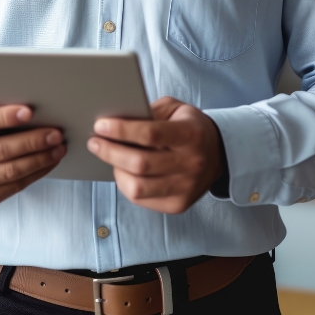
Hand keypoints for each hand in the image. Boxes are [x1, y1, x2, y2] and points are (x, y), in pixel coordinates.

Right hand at [0, 105, 65, 209]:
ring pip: (9, 172)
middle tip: (56, 133)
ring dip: (39, 159)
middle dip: (32, 141)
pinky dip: (35, 173)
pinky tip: (49, 162)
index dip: (4, 117)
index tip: (30, 112)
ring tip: (58, 147)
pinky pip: (13, 187)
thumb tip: (27, 103)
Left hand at [87, 97, 225, 213]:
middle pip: (140, 164)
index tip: (101, 125)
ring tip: (106, 155)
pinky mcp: (178, 205)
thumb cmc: (191, 127)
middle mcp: (190, 164)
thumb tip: (116, 120)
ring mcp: (185, 188)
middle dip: (110, 151)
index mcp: (191, 135)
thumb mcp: (175, 109)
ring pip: (138, 187)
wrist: (219, 154)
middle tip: (94, 141)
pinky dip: (125, 184)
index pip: (150, 133)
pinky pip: (142, 199)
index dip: (121, 130)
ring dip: (115, 170)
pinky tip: (121, 170)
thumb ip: (149, 112)